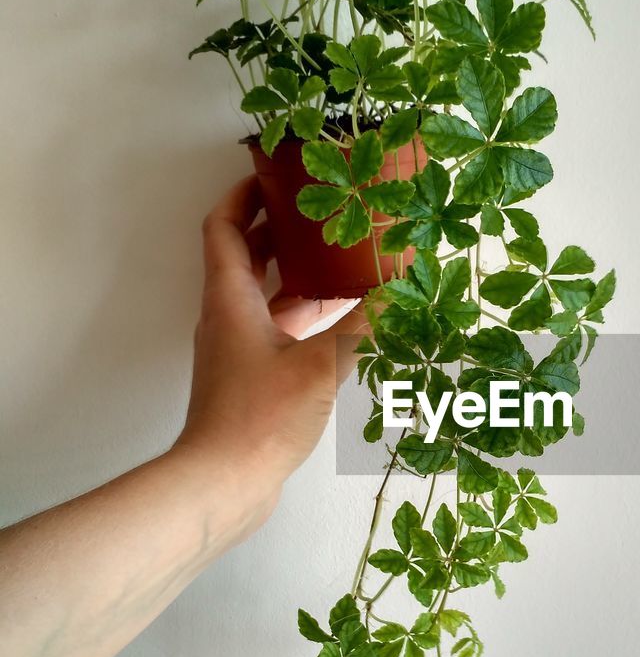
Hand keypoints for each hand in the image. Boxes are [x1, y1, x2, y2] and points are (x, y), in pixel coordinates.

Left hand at [173, 176, 368, 527]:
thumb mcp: (319, 365)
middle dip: (278, 230)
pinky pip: (274, 330)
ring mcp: (235, 350)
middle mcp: (226, 317)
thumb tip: (398, 291)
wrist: (224, 482)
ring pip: (263, 296)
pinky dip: (301, 317)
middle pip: (244, 257)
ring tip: (341, 261)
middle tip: (320, 212)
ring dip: (295, 276)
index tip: (273, 174)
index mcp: (230, 298)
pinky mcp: (248, 378)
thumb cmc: (260, 416)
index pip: (224, 227)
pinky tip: (340, 322)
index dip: (243, 194)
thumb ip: (360, 326)